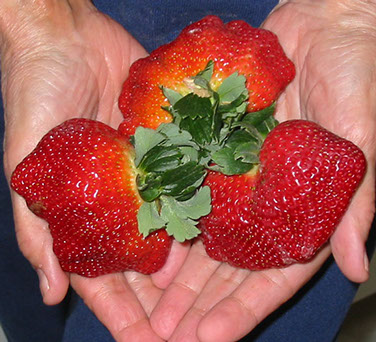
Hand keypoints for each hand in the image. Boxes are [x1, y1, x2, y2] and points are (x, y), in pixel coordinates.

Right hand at [1, 1, 186, 339]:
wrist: (67, 37)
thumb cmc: (35, 93)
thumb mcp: (26, 165)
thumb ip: (36, 228)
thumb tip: (48, 292)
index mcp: (81, 212)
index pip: (100, 277)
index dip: (119, 312)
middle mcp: (116, 199)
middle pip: (141, 261)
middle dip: (159, 297)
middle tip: (185, 328)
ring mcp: (145, 174)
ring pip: (168, 227)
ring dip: (185, 261)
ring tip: (209, 294)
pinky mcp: (166, 145)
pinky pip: (185, 182)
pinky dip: (198, 207)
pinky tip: (218, 233)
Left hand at [150, 1, 375, 340]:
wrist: (327, 25)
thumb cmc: (358, 75)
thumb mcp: (364, 138)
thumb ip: (355, 202)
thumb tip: (353, 265)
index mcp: (303, 209)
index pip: (273, 274)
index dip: (243, 308)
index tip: (211, 337)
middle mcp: (267, 200)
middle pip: (230, 265)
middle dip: (201, 300)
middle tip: (166, 331)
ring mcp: (239, 176)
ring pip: (204, 234)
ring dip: (178, 270)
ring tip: (149, 302)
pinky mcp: (218, 147)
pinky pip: (191, 186)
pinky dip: (171, 214)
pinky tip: (146, 241)